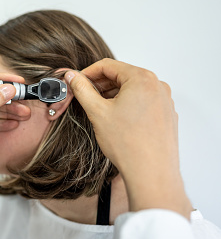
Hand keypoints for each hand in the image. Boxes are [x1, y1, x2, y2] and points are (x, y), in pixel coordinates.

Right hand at [65, 58, 191, 218]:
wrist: (151, 172)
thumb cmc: (128, 144)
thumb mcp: (97, 112)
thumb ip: (82, 89)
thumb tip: (72, 76)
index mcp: (142, 79)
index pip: (108, 65)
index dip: (88, 73)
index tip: (76, 82)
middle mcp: (157, 86)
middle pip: (121, 76)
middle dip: (100, 85)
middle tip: (84, 97)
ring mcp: (164, 100)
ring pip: (132, 89)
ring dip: (113, 95)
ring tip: (99, 111)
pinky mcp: (166, 114)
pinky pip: (143, 101)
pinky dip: (127, 105)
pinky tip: (116, 121)